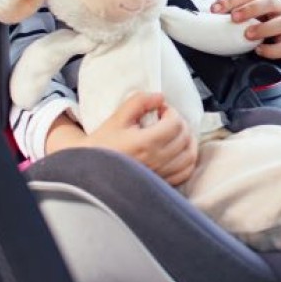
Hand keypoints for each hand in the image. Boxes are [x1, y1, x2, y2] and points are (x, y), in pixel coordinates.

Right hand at [84, 92, 198, 185]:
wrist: (90, 170)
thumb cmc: (103, 144)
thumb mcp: (118, 117)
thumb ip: (140, 101)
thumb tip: (160, 97)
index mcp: (146, 143)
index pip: (175, 123)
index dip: (171, 111)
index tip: (159, 110)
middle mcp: (156, 161)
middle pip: (184, 137)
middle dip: (179, 123)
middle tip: (165, 119)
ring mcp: (161, 175)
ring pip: (189, 156)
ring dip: (187, 140)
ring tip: (174, 133)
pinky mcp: (162, 184)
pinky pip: (185, 172)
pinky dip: (187, 159)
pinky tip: (178, 150)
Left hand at [211, 0, 280, 59]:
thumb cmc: (267, 20)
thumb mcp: (255, 10)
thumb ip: (238, 9)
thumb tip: (210, 12)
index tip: (215, 9)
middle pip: (269, 3)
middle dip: (250, 9)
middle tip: (233, 18)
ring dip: (262, 28)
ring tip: (247, 35)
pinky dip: (271, 50)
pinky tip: (259, 50)